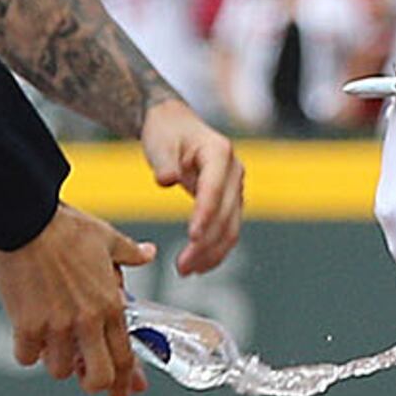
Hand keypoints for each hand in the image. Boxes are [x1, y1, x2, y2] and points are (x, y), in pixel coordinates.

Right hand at [0, 204, 155, 395]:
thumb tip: (148, 253)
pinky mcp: (26, 324)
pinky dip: (27, 351)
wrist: (25, 220)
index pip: (125, 357)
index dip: (127, 381)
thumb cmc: (64, 228)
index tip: (124, 391)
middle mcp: (86, 320)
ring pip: (58, 370)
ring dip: (56, 361)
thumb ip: (130, 253)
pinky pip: (27, 356)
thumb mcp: (106, 239)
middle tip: (84, 376)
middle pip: (98, 377)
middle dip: (93, 383)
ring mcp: (56, 326)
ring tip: (54, 345)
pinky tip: (29, 338)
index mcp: (110, 304)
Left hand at [139, 96, 244, 274]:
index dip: (205, 215)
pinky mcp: (230, 201)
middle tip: (181, 267)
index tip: (191, 236)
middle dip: (205, 244)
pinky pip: (228, 230)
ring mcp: (235, 188)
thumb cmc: (166, 132)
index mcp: (219, 153)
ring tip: (186, 271)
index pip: (215, 189)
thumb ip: (164, 162)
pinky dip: (215, 250)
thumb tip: (167, 180)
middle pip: (226, 215)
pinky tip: (199, 266)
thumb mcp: (160, 142)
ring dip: (211, 253)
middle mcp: (234, 172)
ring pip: (231, 228)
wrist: (176, 125)